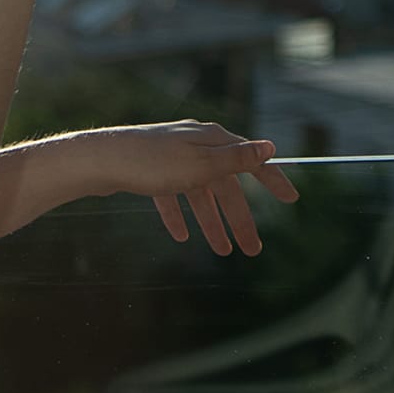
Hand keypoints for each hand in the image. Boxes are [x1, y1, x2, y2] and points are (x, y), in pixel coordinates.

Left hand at [78, 122, 300, 255]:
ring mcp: (173, 157)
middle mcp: (196, 145)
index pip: (252, 160)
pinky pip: (173, 197)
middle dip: (240, 219)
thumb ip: (236, 160)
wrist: (102, 160)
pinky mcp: (152, 171)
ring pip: (200, 195)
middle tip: (252, 250)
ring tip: (222, 251)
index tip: (291, 199)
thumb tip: (270, 147)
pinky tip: (183, 236)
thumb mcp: (201, 165)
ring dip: (212, 223)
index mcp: (213, 140)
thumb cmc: (153, 162)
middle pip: (226, 186)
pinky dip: (180, 215)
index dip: (273, 180)